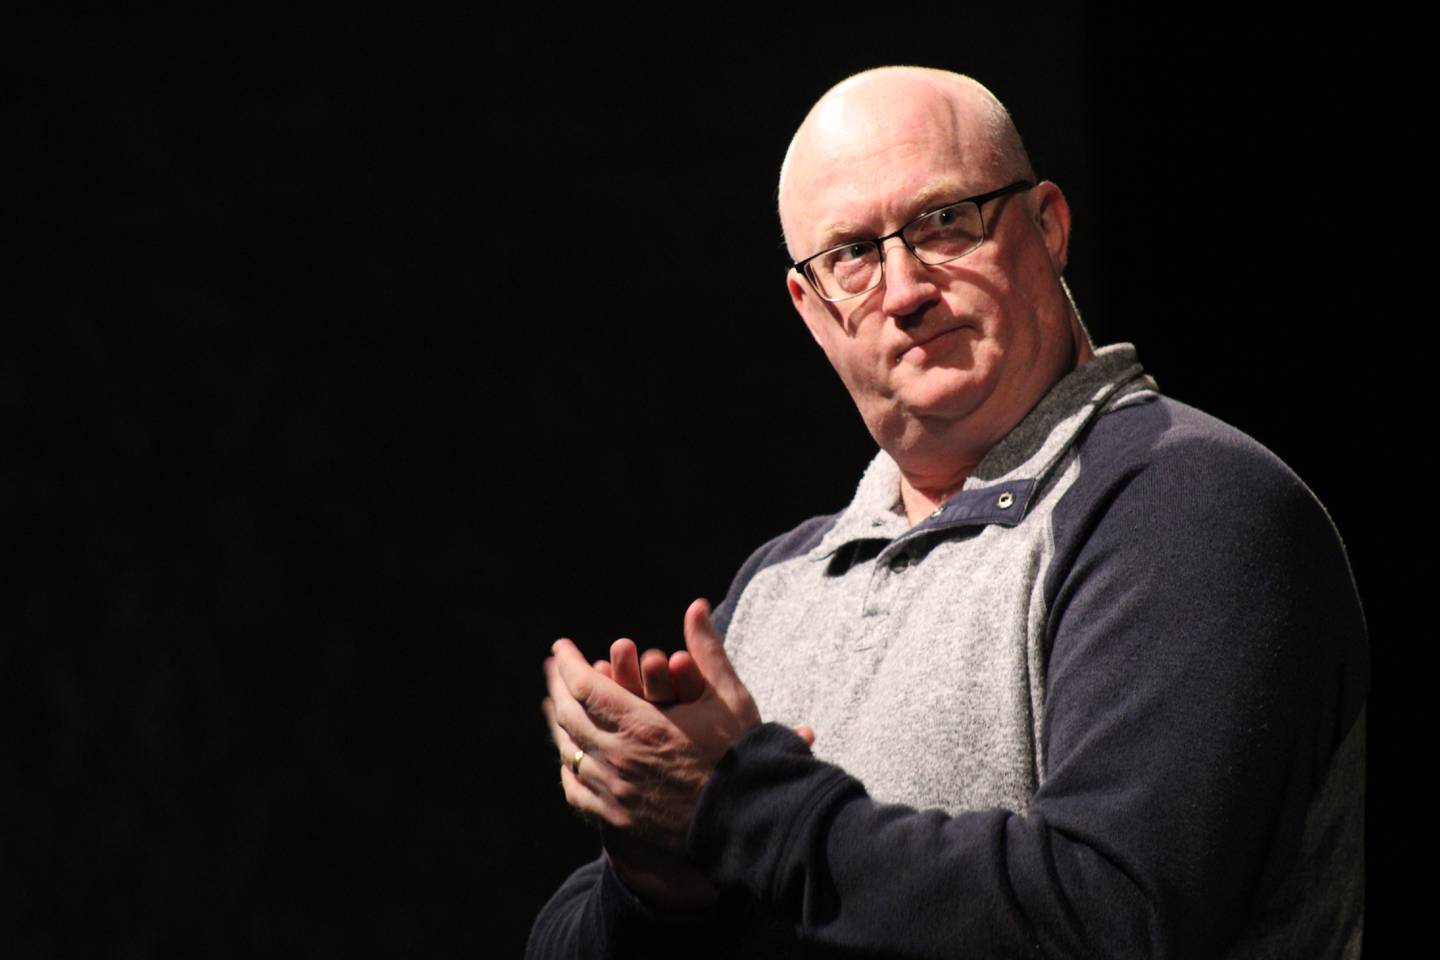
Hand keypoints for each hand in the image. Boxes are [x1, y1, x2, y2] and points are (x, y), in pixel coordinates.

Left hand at [544, 599, 762, 854]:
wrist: (750, 822)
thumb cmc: (742, 757)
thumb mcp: (728, 697)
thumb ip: (707, 649)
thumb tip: (696, 606)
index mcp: (642, 726)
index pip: (585, 686)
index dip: (569, 663)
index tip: (561, 647)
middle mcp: (619, 759)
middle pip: (569, 717)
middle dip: (559, 687)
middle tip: (556, 669)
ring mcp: (614, 793)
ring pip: (570, 752)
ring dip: (561, 724)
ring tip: (558, 706)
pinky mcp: (617, 820)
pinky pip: (576, 791)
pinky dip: (569, 768)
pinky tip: (571, 756)